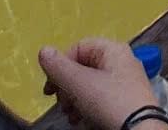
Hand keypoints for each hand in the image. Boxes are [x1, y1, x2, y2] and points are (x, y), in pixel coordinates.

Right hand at [39, 39, 156, 129]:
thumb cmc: (109, 101)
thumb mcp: (80, 84)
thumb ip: (60, 68)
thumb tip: (44, 50)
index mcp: (113, 50)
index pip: (79, 47)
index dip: (61, 66)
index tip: (50, 89)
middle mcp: (120, 62)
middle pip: (82, 68)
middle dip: (66, 87)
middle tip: (62, 104)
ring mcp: (122, 82)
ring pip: (88, 86)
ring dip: (73, 101)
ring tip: (71, 115)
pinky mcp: (123, 101)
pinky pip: (98, 99)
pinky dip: (85, 109)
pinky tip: (80, 120)